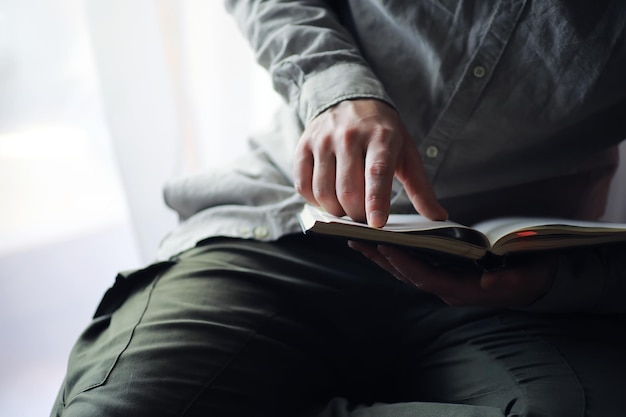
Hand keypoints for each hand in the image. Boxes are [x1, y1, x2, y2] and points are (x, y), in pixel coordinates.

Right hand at [293, 99, 446, 226]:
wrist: (349, 99)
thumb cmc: (381, 132)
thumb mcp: (406, 153)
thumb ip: (420, 188)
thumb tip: (437, 217)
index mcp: (380, 136)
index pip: (377, 173)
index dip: (376, 201)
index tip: (377, 224)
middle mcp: (349, 136)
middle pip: (348, 190)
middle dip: (357, 215)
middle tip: (365, 218)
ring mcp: (322, 140)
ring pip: (324, 192)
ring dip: (336, 212)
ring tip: (347, 210)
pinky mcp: (303, 146)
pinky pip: (303, 185)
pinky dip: (315, 202)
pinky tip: (328, 199)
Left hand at [348, 241, 557, 307]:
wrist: (536, 281)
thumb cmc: (530, 276)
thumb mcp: (528, 278)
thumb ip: (511, 283)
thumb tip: (487, 284)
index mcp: (464, 290)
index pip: (427, 278)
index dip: (406, 264)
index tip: (386, 247)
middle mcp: (448, 288)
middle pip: (408, 275)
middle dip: (383, 259)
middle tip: (358, 241)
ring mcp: (444, 281)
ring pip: (407, 271)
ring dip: (382, 257)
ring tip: (359, 240)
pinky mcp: (443, 272)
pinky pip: (413, 265)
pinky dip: (395, 254)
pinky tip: (380, 242)